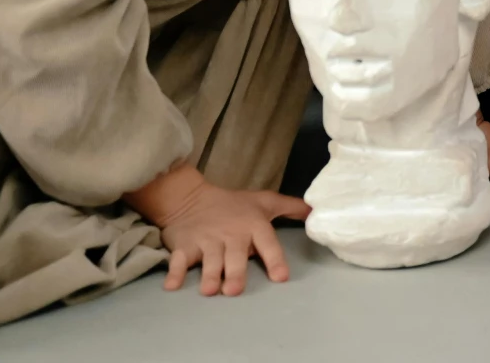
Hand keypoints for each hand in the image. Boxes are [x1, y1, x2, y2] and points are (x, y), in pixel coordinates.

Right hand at [125, 163, 308, 296]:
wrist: (190, 198)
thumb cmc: (233, 204)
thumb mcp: (264, 201)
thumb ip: (291, 207)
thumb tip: (316, 211)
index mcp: (253, 225)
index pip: (267, 242)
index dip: (275, 259)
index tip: (281, 277)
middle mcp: (231, 234)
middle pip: (235, 255)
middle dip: (234, 272)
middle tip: (234, 290)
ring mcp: (206, 240)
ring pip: (209, 259)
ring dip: (209, 275)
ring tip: (210, 291)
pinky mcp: (184, 245)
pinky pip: (179, 260)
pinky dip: (175, 272)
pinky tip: (172, 285)